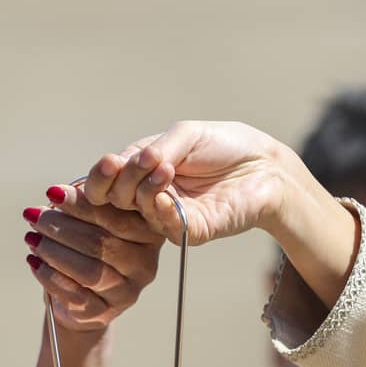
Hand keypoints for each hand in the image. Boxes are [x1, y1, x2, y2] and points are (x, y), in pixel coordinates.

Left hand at [23, 185, 163, 331]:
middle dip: (61, 227)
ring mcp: (127, 292)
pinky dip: (50, 276)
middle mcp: (144, 265)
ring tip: (32, 238)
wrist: (85, 298)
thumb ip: (85, 203)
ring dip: (54, 251)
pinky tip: (34, 262)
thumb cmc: (91, 249)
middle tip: (34, 216)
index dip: (82, 204)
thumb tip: (58, 193)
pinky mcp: (105, 313)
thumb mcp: (93, 220)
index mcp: (149, 234)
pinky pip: (76, 295)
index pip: (117, 217)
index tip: (53, 192)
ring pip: (89, 270)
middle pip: (101, 244)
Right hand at [80, 120, 307, 246]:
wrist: (265, 165)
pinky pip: (164, 225)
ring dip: (143, 187)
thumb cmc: (225, 146)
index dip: (100, 175)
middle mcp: (150, 197)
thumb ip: (154, 149)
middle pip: (115, 197)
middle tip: (145, 162)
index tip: (110, 163)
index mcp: (142, 172)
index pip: (106, 181)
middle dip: (122, 179)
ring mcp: (168, 216)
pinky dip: (158, 208)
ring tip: (165, 168)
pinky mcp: (190, 231)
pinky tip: (165, 191)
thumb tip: (125, 165)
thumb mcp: (184, 135)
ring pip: (137, 210)